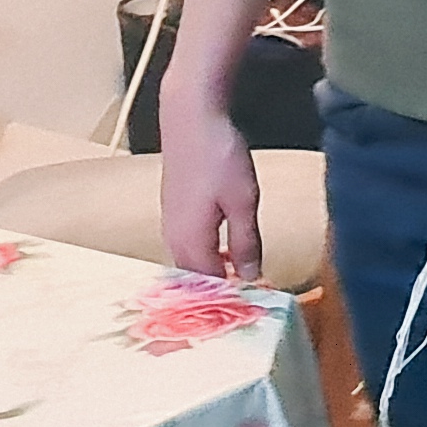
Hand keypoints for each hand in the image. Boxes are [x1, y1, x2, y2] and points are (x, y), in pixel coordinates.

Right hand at [159, 106, 264, 283]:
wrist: (191, 119)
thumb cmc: (218, 157)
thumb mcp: (243, 201)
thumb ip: (245, 242)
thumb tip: (249, 276)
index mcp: (190, 242)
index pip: (209, 286)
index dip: (232, 298)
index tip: (256, 308)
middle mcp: (173, 239)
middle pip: (195, 280)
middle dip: (219, 291)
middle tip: (250, 300)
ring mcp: (171, 224)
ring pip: (190, 263)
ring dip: (212, 273)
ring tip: (240, 279)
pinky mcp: (174, 211)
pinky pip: (188, 246)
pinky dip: (206, 256)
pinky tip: (226, 251)